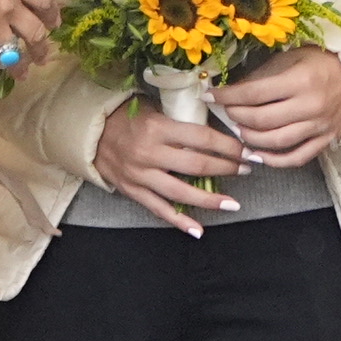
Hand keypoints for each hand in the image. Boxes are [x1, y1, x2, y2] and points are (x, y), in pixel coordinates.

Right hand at [93, 99, 247, 234]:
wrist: (92, 133)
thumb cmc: (129, 117)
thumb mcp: (156, 110)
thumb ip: (182, 122)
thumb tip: (219, 131)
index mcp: (158, 128)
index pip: (202, 138)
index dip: (228, 146)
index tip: (247, 151)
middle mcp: (150, 153)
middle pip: (196, 165)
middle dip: (226, 169)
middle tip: (246, 170)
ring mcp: (140, 175)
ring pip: (180, 192)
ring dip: (209, 200)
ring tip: (232, 204)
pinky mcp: (133, 191)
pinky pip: (159, 209)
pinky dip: (179, 221)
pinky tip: (198, 230)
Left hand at [218, 45, 340, 167]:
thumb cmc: (321, 63)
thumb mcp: (291, 58)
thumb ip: (263, 76)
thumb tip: (233, 91)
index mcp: (299, 80)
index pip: (254, 93)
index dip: (227, 96)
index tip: (210, 95)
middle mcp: (310, 105)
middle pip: (262, 120)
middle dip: (237, 117)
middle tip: (227, 112)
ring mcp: (319, 126)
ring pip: (276, 142)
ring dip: (251, 139)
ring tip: (239, 132)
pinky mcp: (326, 140)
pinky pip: (297, 157)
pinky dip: (275, 161)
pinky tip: (258, 156)